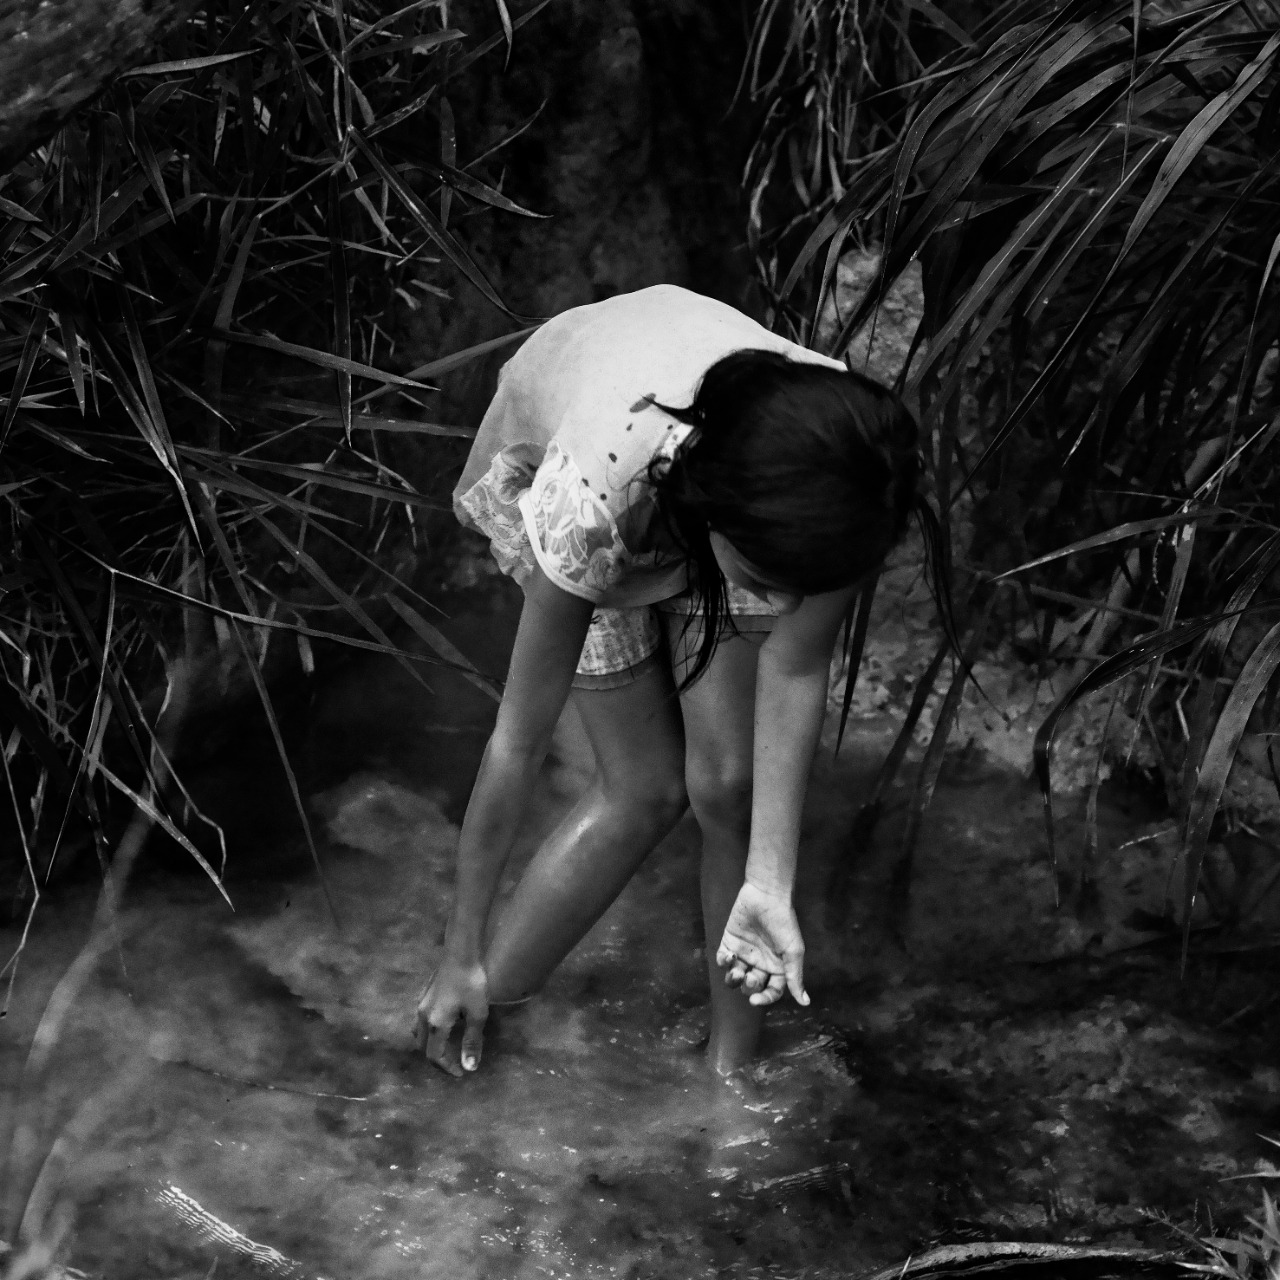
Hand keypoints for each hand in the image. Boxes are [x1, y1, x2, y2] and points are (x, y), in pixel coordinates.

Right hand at [415, 956, 488, 1076]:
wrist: (461, 954)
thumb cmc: (472, 983)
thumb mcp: (477, 1014)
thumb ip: (472, 1041)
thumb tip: (469, 1067)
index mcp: (435, 1024)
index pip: (434, 1056)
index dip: (447, 1068)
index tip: (461, 1073)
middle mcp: (423, 1017)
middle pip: (423, 1047)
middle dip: (437, 1059)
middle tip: (453, 1063)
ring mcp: (421, 1005)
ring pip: (418, 1034)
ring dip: (430, 1045)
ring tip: (446, 1048)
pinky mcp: (424, 996)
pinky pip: (420, 1021)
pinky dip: (428, 1032)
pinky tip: (442, 1026)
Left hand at [716, 881, 808, 1007]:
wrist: (766, 896)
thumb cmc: (783, 923)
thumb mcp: (793, 951)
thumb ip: (795, 977)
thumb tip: (805, 1003)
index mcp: (777, 967)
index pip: (771, 991)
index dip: (764, 998)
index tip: (755, 1000)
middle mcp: (760, 963)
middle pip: (751, 986)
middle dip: (749, 986)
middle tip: (750, 976)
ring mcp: (744, 953)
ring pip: (734, 977)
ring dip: (733, 979)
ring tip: (737, 971)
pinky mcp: (730, 942)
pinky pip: (723, 960)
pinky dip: (723, 962)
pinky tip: (729, 955)